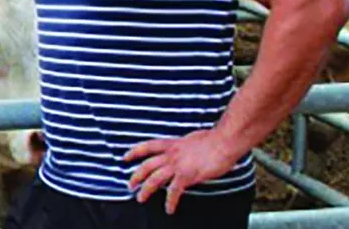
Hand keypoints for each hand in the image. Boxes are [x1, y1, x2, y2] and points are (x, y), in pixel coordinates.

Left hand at [124, 129, 239, 214]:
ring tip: (140, 198)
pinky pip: (174, 191)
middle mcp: (171, 153)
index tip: (125, 158)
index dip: (134, 152)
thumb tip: (184, 150)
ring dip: (146, 189)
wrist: (223, 141)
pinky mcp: (187, 175)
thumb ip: (184, 146)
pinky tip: (169, 209)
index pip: (147, 146)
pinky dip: (170, 201)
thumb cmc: (213, 139)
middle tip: (129, 184)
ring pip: (154, 178)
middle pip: (147, 164)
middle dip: (136, 175)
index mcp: (172, 143)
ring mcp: (178, 164)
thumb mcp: (192, 139)